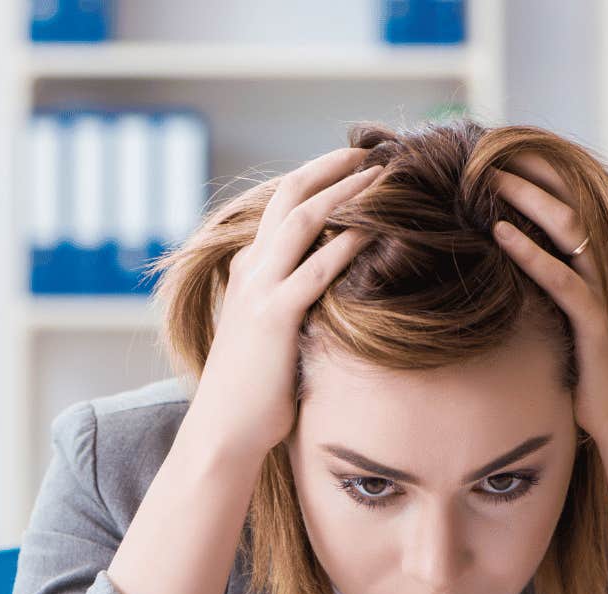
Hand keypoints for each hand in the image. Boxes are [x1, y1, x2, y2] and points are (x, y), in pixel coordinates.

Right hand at [190, 147, 381, 462]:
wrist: (223, 431)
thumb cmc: (253, 393)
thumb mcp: (270, 335)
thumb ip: (294, 305)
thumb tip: (336, 297)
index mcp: (248, 270)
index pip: (283, 207)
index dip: (319, 178)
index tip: (356, 164)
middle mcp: (250, 270)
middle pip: (291, 196)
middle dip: (332, 166)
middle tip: (373, 149)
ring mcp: (259, 291)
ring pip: (304, 219)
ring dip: (346, 191)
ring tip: (384, 172)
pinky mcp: (274, 317)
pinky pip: (317, 267)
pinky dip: (348, 241)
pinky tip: (378, 226)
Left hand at [488, 156, 607, 449]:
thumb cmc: (597, 386)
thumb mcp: (571, 331)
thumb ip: (556, 298)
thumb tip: (518, 277)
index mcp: (606, 270)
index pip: (576, 209)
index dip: (544, 181)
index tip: (506, 157)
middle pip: (576, 205)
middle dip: (536, 174)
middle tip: (495, 151)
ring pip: (572, 231)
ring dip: (530, 201)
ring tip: (491, 180)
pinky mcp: (601, 327)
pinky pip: (564, 281)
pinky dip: (531, 255)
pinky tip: (500, 234)